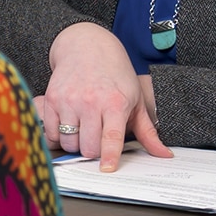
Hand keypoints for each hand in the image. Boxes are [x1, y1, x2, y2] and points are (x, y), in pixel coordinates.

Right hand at [37, 22, 172, 171]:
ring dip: (76, 144)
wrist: (87, 46)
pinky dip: (59, 136)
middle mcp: (90, 101)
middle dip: (93, 151)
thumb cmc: (115, 74)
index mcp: (115, 103)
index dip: (109, 155)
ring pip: (69, 142)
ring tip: (83, 129)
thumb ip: (148, 131)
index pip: (111, 136)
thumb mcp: (135, 99)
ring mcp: (69, 100)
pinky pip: (52, 132)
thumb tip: (164, 154)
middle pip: (88, 146)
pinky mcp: (52, 99)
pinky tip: (68, 125)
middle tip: (97, 139)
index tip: (107, 169)